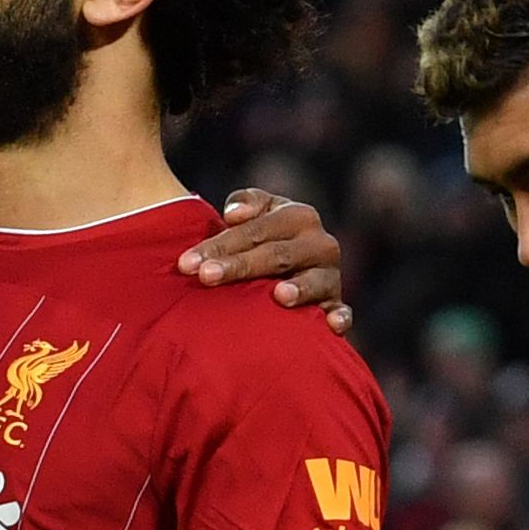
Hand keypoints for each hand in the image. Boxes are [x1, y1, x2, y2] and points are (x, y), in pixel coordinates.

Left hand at [177, 188, 352, 327]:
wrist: (291, 266)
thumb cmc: (261, 240)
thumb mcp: (255, 215)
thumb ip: (245, 204)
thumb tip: (233, 214)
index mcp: (297, 216)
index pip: (254, 230)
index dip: (219, 245)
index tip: (186, 263)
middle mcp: (319, 243)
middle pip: (276, 255)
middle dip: (239, 266)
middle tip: (206, 277)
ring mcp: (330, 276)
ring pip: (313, 282)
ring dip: (299, 289)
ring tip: (279, 295)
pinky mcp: (336, 304)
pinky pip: (342, 311)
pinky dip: (339, 317)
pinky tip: (330, 325)